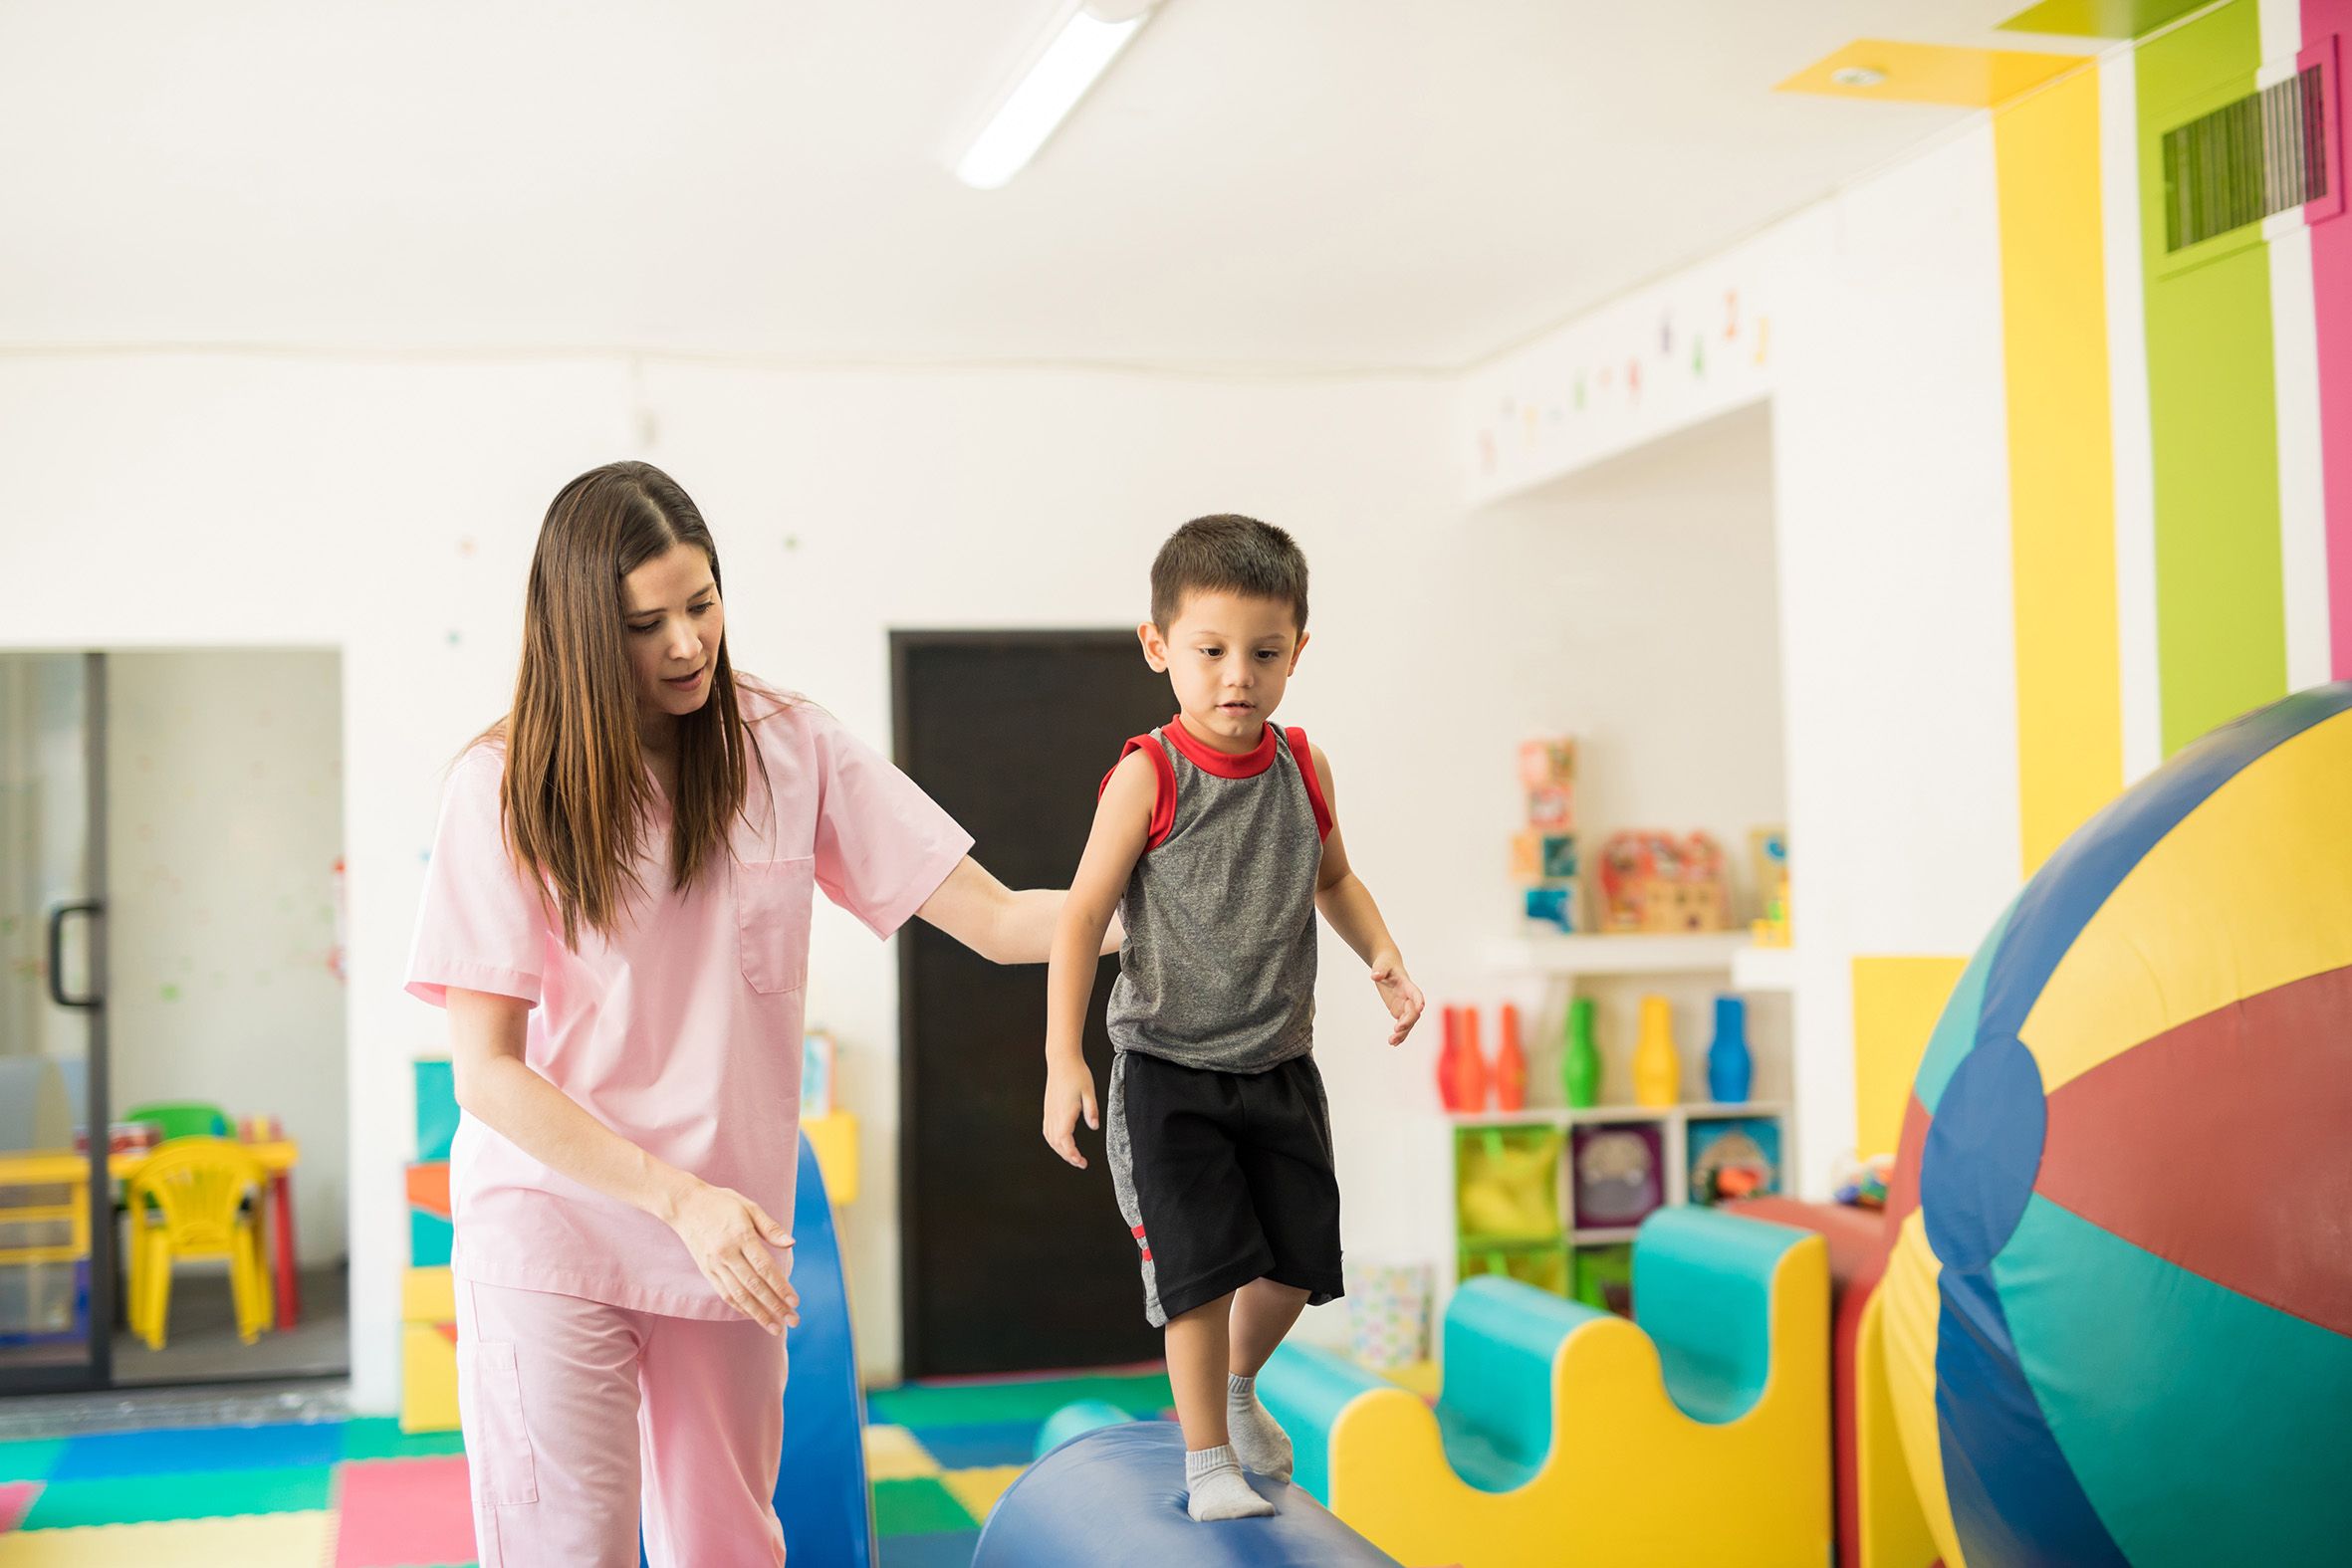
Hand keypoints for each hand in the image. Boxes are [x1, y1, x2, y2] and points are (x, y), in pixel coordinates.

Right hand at [664, 1179, 799, 1333]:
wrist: (686, 1205)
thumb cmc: (722, 1203)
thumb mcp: (749, 1207)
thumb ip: (770, 1227)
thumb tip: (791, 1244)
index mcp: (740, 1237)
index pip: (764, 1268)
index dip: (780, 1287)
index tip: (795, 1302)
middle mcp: (726, 1254)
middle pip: (754, 1286)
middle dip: (774, 1306)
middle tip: (793, 1321)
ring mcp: (714, 1265)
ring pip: (739, 1295)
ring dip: (758, 1314)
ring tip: (775, 1328)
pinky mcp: (706, 1271)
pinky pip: (725, 1293)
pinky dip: (740, 1307)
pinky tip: (754, 1316)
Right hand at [1042, 1055, 1099, 1168]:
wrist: (1062, 1060)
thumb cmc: (1077, 1074)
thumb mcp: (1089, 1092)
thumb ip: (1092, 1110)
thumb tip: (1094, 1127)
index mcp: (1065, 1113)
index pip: (1065, 1142)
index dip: (1073, 1155)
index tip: (1082, 1162)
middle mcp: (1054, 1116)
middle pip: (1057, 1144)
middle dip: (1068, 1156)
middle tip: (1081, 1163)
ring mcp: (1049, 1113)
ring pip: (1051, 1139)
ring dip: (1061, 1150)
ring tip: (1073, 1156)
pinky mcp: (1048, 1109)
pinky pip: (1048, 1131)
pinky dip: (1054, 1141)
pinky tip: (1061, 1143)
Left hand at [1371, 961, 1424, 1045]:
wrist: (1387, 966)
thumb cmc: (1385, 963)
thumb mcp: (1381, 964)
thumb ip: (1379, 970)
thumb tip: (1375, 976)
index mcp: (1407, 985)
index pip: (1416, 993)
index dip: (1419, 1000)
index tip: (1421, 1008)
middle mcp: (1409, 997)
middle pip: (1413, 1012)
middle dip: (1407, 1021)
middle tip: (1397, 1030)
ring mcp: (1405, 1005)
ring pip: (1408, 1022)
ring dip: (1402, 1033)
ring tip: (1391, 1042)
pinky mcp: (1399, 1011)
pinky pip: (1402, 1025)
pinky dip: (1399, 1034)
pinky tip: (1393, 1043)